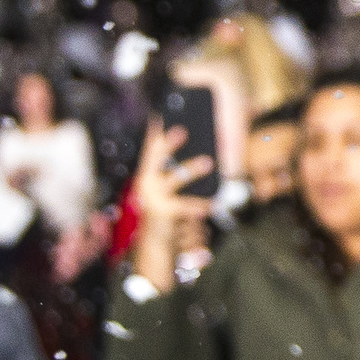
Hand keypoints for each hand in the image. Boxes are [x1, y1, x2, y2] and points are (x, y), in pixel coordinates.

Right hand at [126, 124, 216, 281]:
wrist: (155, 247)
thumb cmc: (168, 212)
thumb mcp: (171, 190)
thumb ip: (179, 173)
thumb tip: (205, 154)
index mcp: (148, 174)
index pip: (151, 148)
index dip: (155, 131)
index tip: (161, 113)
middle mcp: (146, 183)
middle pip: (157, 157)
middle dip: (168, 142)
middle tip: (182, 129)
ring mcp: (154, 198)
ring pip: (175, 178)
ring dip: (192, 169)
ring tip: (209, 161)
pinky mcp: (164, 213)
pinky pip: (185, 206)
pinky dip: (200, 205)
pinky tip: (212, 205)